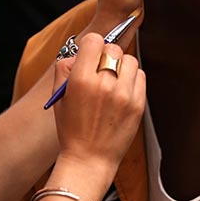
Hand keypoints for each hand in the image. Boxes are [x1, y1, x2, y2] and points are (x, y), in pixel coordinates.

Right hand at [52, 32, 144, 178]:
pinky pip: (140, 76)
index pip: (94, 40)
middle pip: (113, 49)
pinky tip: (121, 91)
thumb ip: (65, 68)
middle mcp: (105, 85)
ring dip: (121, 66)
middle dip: (106, 56)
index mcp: (81, 80)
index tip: (91, 54)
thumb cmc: (72, 129)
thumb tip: (81, 52)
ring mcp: (124, 95)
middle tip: (100, 70)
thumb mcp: (58, 97)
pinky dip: (132, 79)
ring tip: (112, 81)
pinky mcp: (138, 104)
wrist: (89, 159)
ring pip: (130, 60)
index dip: (91, 46)